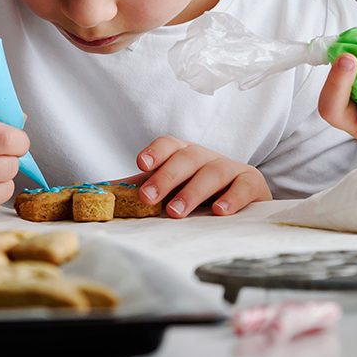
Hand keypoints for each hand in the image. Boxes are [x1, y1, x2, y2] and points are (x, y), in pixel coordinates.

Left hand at [132, 136, 270, 217]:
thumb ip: (141, 187)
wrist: (246, 199)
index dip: (155, 152)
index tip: (140, 164)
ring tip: (176, 211)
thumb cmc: (200, 192)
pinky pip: (243, 187)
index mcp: (183, 153)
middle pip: (185, 159)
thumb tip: (104, 190)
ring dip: (192, 192)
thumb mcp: (171, 188)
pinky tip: (219, 212)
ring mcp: (230, 167)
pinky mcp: (252, 183)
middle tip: (148, 198)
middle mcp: (205, 156)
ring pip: (210, 173)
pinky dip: (232, 198)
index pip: (168, 144)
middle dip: (165, 177)